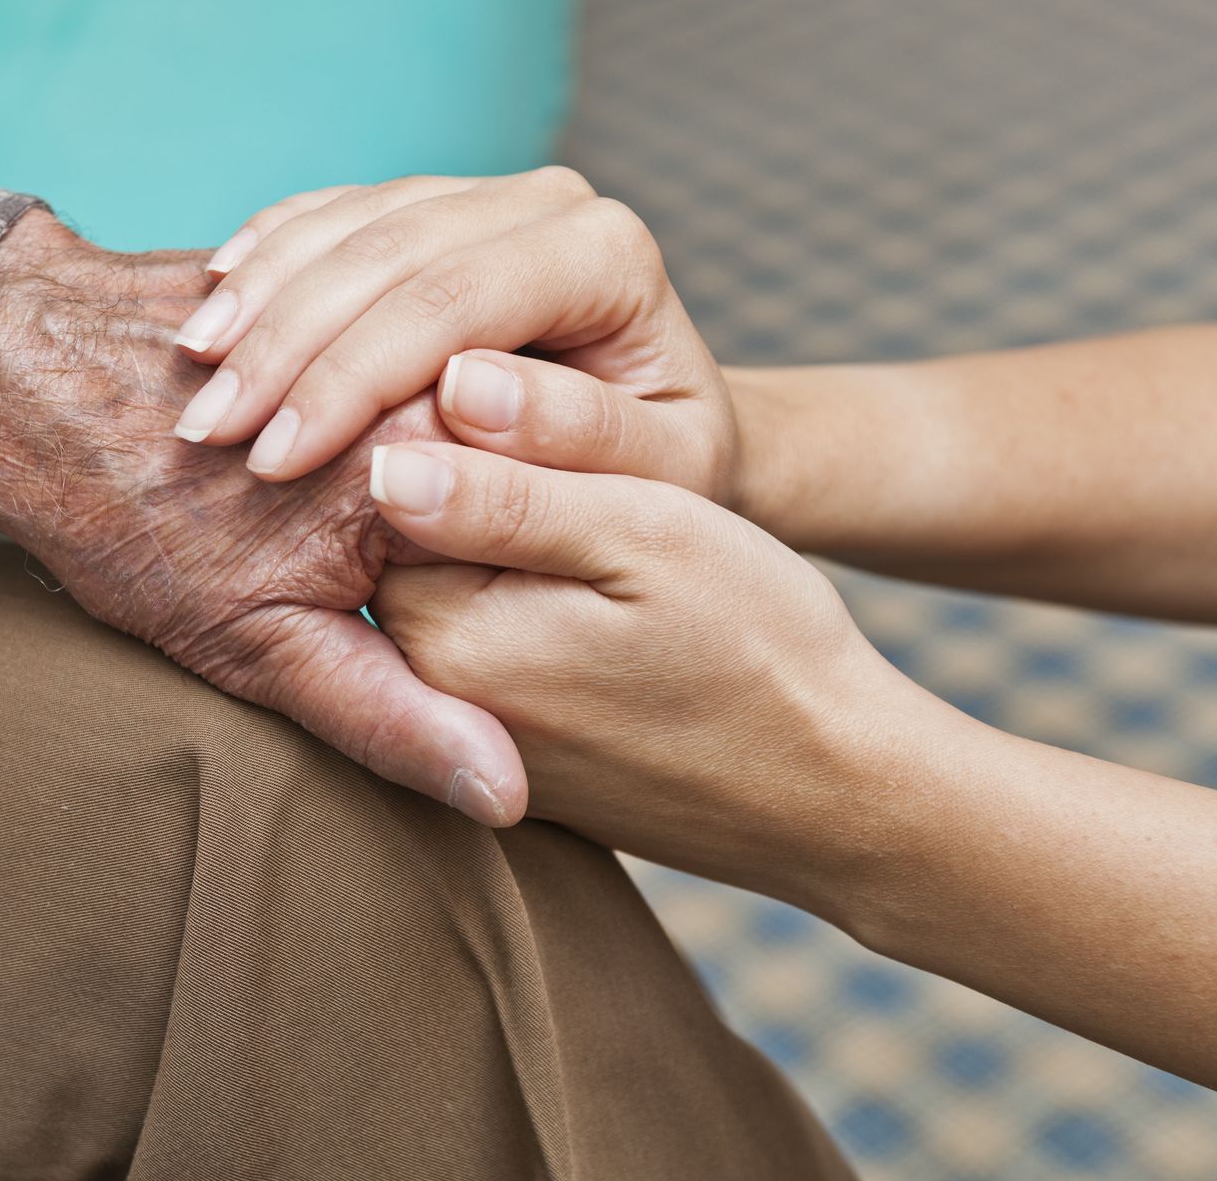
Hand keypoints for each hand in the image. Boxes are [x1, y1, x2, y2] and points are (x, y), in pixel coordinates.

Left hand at [0, 210, 525, 824]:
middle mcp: (425, 376)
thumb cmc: (122, 515)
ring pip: (475, 401)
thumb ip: (390, 717)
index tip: (472, 621)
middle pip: (521, 466)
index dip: (523, 597)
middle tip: (372, 550)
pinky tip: (334, 415)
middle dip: (493, 519)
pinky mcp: (360, 272)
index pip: (551, 546)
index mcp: (427, 474)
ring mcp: (392, 311)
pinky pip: (417, 337)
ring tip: (328, 487)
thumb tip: (505, 794)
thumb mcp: (254, 646)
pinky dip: (396, 378)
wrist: (21, 372)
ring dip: (442, 444)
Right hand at [166, 170, 736, 502]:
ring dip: (261, 298)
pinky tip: (208, 303)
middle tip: (206, 430)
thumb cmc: (649, 490)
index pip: (454, 303)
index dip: (354, 379)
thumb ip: (564, 454)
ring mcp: (482, 196)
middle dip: (289, 343)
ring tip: (189, 372)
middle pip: (391, 253)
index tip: (273, 461)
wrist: (652, 447)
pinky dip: (266, 258)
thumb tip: (464, 394)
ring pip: (349, 224)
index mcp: (606, 256)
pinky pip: (330, 212)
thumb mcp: (645, 491)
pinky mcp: (428, 208)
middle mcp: (548, 203)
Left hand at [364, 438, 936, 903]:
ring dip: (505, 534)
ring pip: (446, 578)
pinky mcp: (498, 739)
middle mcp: (421, 691)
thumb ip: (504, 497)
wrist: (832, 793)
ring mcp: (457, 723)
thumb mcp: (641, 536)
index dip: (464, 423)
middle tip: (598, 477)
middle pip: (405, 532)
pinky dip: (525, 594)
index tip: (559, 424)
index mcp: (442, 631)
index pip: (386, 479)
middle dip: (478, 478)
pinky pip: (481, 634)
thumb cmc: (755, 649)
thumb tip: (384, 461)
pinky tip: (604, 594)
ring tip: (612, 531)